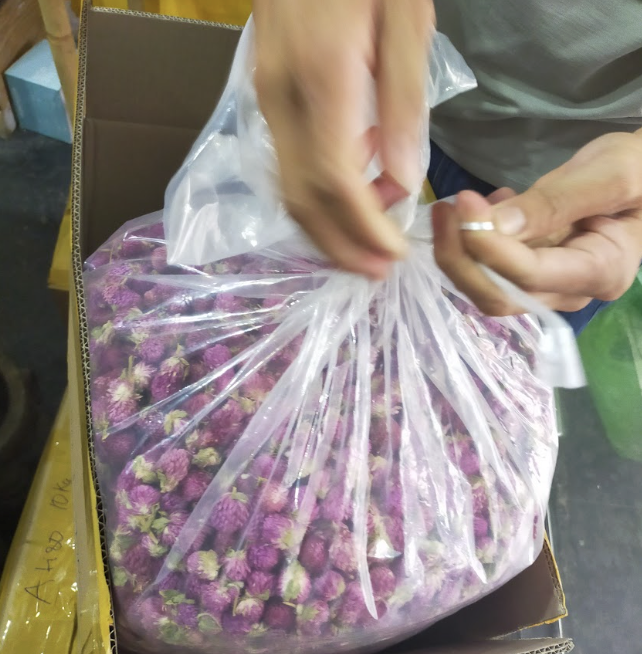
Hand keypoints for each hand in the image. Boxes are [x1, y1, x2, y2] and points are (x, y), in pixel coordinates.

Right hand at [254, 0, 433, 277]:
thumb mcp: (406, 21)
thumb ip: (403, 103)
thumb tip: (404, 180)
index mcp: (323, 80)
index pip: (336, 182)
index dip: (363, 229)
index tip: (394, 256)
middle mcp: (282, 101)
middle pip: (302, 199)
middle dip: (340, 245)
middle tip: (377, 271)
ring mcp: (266, 101)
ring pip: (287, 189)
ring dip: (326, 229)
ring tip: (367, 245)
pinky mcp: (266, 99)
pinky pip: (287, 166)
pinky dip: (316, 198)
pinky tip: (349, 198)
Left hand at [433, 131, 641, 315]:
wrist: (641, 176)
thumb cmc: (637, 171)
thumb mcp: (607, 175)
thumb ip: (554, 203)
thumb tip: (494, 225)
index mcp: (601, 271)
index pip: (529, 275)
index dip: (488, 245)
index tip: (463, 203)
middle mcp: (569, 293)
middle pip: (499, 296)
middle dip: (461, 259)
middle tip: (444, 211)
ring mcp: (546, 288)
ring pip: (485, 288)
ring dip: (458, 252)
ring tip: (453, 207)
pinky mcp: (528, 275)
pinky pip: (487, 271)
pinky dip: (470, 244)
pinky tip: (481, 209)